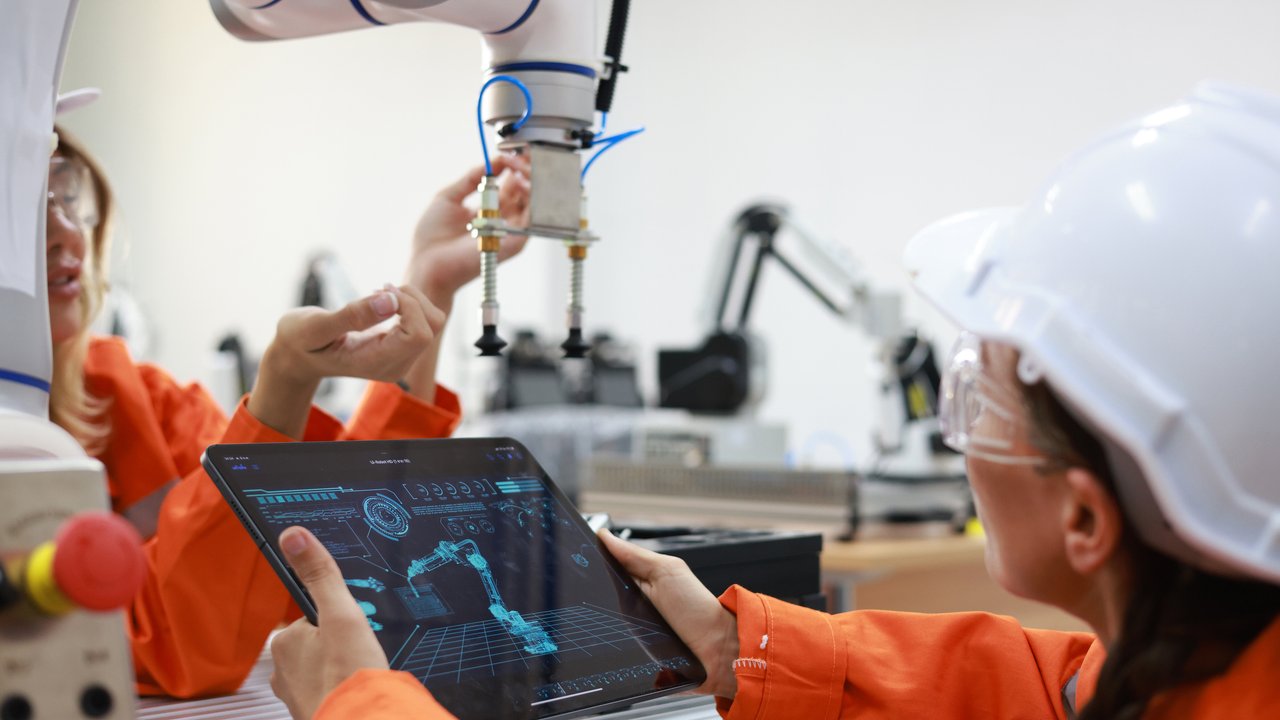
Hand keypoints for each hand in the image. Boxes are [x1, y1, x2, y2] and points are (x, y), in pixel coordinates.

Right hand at [249, 285, 444, 436]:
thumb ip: (352, 315)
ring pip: (433, 321)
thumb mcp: (314, 327)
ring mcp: (401, 358)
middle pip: (433, 326)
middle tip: (379, 288)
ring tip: (378, 292)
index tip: (377, 291)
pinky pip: (424, 320)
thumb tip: (391, 300)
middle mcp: (396, 365)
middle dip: (412, 298)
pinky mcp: (402, 347)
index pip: (420, 334)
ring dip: (411, 298)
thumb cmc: (300, 341)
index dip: (408, 305)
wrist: (298, 356)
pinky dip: (408, 302)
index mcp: (378, 364)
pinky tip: (381, 300)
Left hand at [270, 526, 389, 719]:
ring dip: (341, 669)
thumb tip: (293, 535)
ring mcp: (295, 695)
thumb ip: (320, 574)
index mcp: (285, 641)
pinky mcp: (311, 712)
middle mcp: (282, 670)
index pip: (311, 618)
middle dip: (339, 645)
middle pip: (318, 643)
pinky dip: (342, 688)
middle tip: (359, 652)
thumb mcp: (341, 613)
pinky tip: (356, 689)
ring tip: (359, 672)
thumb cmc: (349, 675)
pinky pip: (328, 690)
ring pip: (323, 668)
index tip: (351, 631)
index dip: (335, 620)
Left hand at [407, 154, 531, 313]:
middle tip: (518, 156)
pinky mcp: (515, 241)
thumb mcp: (448, 197)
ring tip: (519, 165)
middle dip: (525, 169)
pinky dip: (531, 196)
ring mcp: (510, 230)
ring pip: (534, 200)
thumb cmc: (432, 238)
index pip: (510, 184)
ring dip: (530, 179)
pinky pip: (533, 216)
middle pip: (526, 190)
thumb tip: (492, 162)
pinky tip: (520, 182)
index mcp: (489, 209)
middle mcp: (503, 219)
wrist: (428, 264)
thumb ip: (470, 178)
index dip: (513, 166)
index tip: (510, 152)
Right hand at [597, 529, 739, 698]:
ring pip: (600, 618)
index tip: (575, 553)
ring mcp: (630, 627)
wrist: (715, 650)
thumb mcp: (666, 572)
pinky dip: (603, 640)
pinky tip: (601, 637)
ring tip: (593, 611)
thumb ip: (635, 555)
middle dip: (589, 589)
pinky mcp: (630, 651)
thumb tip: (604, 536)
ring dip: (594, 617)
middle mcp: (632, 601)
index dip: (591, 559)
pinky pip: (608, 643)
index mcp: (640, 578)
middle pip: (600, 592)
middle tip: (584, 587)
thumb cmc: (696, 608)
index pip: (607, 565)